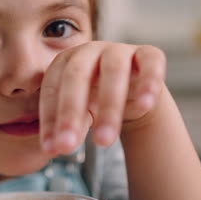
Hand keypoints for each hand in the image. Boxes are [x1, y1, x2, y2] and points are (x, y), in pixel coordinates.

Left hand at [39, 41, 165, 154]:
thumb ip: (67, 128)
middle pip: (76, 77)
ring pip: (113, 72)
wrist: (133, 90)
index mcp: (63, 62)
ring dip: (108, 107)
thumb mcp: (78, 114)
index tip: (51, 148)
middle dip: (70, 113)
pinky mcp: (148, 54)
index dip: (50, 119)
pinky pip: (150, 63)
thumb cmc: (95, 100)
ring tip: (104, 142)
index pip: (51, 88)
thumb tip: (52, 149)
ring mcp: (119, 50)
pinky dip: (149, 81)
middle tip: (67, 147)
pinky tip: (145, 105)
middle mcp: (88, 51)